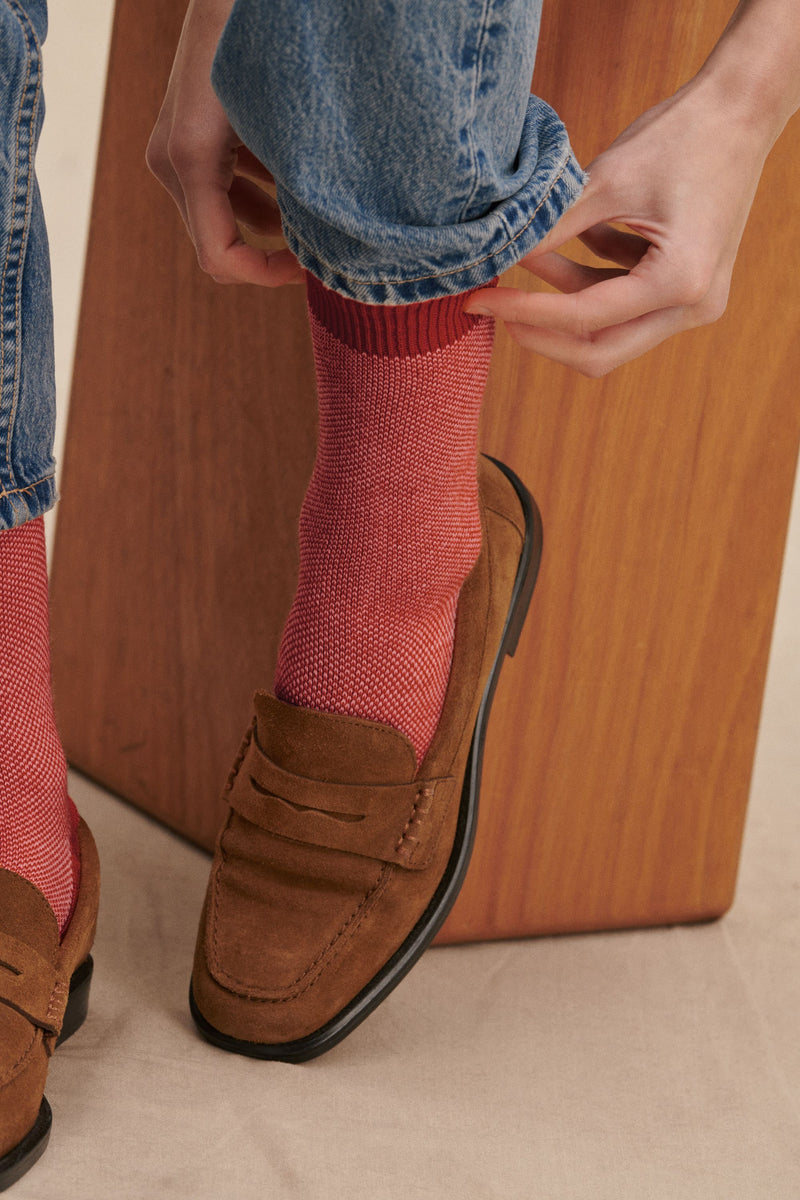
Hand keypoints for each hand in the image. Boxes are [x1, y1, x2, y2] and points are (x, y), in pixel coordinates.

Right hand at [146, 0, 301, 286]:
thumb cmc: (263, 46)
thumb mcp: (285, 124)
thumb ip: (292, 185)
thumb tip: (320, 242)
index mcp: (190, 159)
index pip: (220, 257)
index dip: (266, 275)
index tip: (307, 268)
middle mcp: (170, 161)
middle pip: (219, 244)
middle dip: (271, 251)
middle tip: (320, 247)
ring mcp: (173, 150)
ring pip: (223, 219)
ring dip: (269, 224)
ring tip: (315, 214)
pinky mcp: (188, 140)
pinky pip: (222, 190)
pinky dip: (260, 196)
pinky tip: (298, 182)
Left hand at [465, 76, 775, 376]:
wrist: (741, 110)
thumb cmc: (683, 135)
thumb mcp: (607, 182)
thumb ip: (552, 228)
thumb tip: (496, 257)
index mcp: (679, 283)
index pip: (584, 318)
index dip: (524, 311)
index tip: (477, 300)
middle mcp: (693, 307)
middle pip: (600, 350)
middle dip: (542, 334)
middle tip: (495, 309)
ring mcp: (693, 303)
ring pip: (609, 331)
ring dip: (562, 303)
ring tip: (526, 258)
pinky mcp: (684, 289)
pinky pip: (624, 304)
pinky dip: (588, 283)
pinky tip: (561, 248)